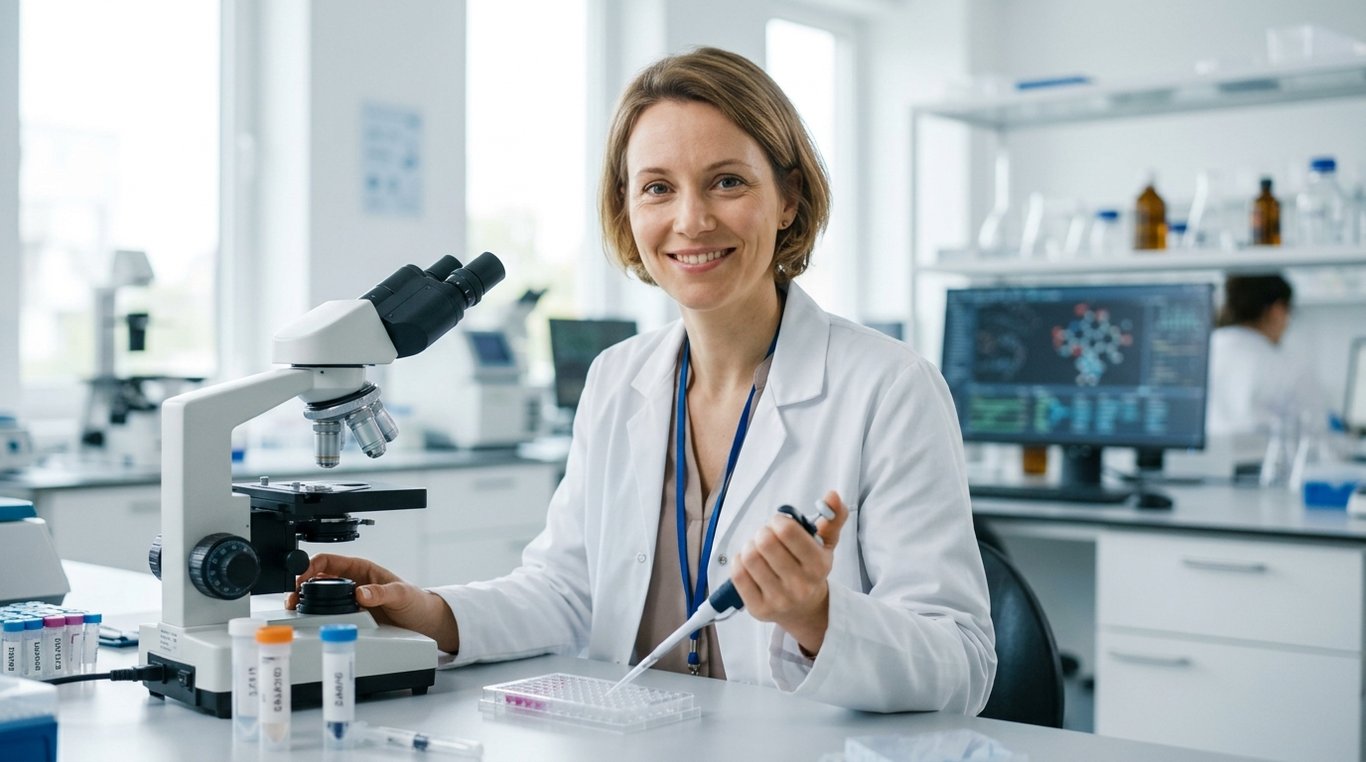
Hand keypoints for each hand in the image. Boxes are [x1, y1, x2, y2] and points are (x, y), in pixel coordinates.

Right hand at [287, 553, 460, 652]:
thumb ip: (382, 593)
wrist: (423, 622)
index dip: (311, 565)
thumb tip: (361, 593)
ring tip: (295, 609)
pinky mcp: (350, 616)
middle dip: (301, 585)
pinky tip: (309, 620)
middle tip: (292, 598)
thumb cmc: (415, 602)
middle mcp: (352, 582)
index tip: (301, 576)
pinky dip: (316, 615)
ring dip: (305, 601)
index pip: (329, 560)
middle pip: (318, 578)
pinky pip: (328, 613)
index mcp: (361, 568)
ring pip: (319, 596)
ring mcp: (349, 599)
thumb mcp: (401, 595)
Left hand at [728, 490, 849, 655]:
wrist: (805, 609)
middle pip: (765, 542)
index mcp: (818, 566)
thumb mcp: (826, 544)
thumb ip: (833, 517)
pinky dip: (739, 561)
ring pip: (749, 557)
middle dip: (763, 532)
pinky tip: (750, 563)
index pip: (788, 531)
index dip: (778, 521)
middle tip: (768, 536)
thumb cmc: (810, 570)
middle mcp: (800, 586)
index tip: (780, 524)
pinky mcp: (758, 608)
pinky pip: (738, 574)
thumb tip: (833, 495)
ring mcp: (778, 599)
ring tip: (759, 550)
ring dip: (750, 546)